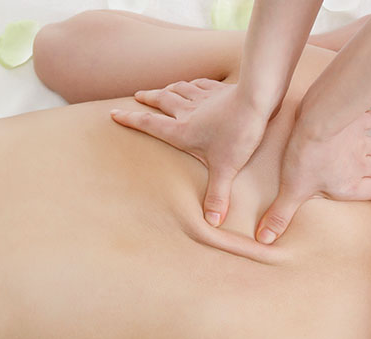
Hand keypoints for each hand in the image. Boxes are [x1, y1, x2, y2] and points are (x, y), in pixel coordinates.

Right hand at [110, 79, 269, 226]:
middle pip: (162, 101)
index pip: (150, 124)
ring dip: (167, 89)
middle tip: (137, 96)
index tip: (114, 113)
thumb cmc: (238, 134)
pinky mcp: (219, 90)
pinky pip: (200, 84)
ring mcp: (203, 97)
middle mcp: (188, 111)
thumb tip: (212, 222)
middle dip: (147, 99)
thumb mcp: (225, 169)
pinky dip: (192, 84)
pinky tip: (192, 84)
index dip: (130, 119)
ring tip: (160, 90)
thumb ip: (218, 195)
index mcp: (182, 131)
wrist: (256, 101)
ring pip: (178, 89)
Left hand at [255, 109, 370, 243]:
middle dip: (369, 171)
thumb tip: (266, 238)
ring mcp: (363, 142)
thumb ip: (281, 215)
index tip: (363, 192)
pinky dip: (368, 120)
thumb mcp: (291, 190)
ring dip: (367, 149)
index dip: (369, 193)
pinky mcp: (361, 120)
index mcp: (349, 185)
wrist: (317, 120)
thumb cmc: (307, 155)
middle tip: (354, 170)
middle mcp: (361, 165)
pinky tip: (360, 122)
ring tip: (352, 149)